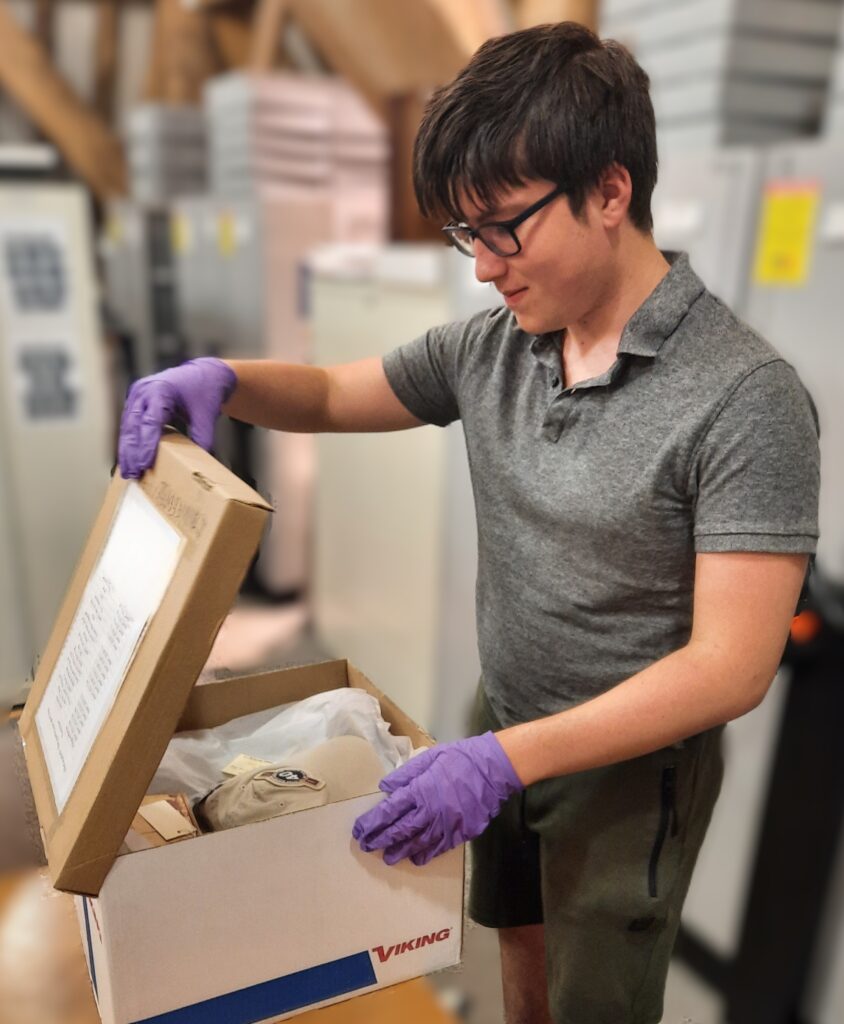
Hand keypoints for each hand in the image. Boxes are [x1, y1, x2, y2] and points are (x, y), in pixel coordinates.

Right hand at [118, 358, 236, 477]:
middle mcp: (144, 390)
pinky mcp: (137, 399)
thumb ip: (203, 437)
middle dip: (131, 452)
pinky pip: (130, 422)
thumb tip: (199, 462)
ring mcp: (138, 393)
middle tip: (132, 474)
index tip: (143, 464)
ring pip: (128, 425)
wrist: (205, 373)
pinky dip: (129, 441)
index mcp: (161, 390)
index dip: (146, 445)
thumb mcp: (206, 415)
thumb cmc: (205, 391)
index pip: (150, 422)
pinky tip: (129, 458)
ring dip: (127, 449)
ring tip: (127, 472)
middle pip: (133, 425)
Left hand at [352, 732, 523, 866]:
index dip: (372, 823)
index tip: (360, 830)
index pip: (389, 811)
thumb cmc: (460, 758)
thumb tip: (385, 788)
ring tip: (387, 858)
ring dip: (400, 852)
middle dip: (380, 840)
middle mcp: (429, 811)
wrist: (493, 769)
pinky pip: (439, 848)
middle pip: (399, 831)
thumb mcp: (430, 757)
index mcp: (420, 790)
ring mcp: (445, 825)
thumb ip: (406, 774)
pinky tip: (416, 858)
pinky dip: (425, 855)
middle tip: (367, 847)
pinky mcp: (460, 833)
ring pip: (417, 844)